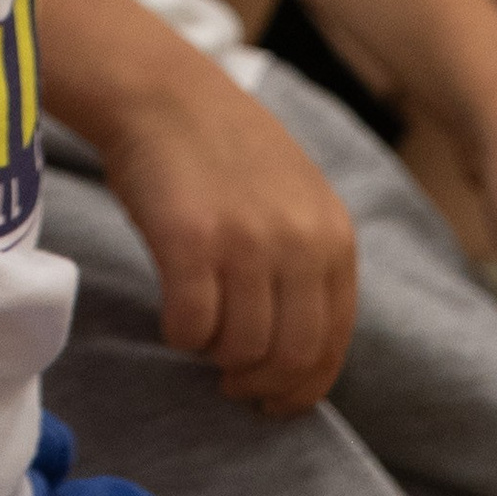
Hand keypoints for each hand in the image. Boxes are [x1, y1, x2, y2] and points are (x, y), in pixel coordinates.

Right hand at [99, 55, 362, 415]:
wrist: (162, 94)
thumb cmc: (223, 149)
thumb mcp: (295, 199)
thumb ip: (308, 262)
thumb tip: (298, 351)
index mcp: (333, 235)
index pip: (332, 343)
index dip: (302, 387)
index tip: (274, 401)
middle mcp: (299, 241)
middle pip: (289, 357)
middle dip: (258, 384)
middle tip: (230, 383)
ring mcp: (246, 242)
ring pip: (239, 348)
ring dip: (214, 355)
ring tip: (199, 335)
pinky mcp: (191, 243)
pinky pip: (191, 327)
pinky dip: (180, 335)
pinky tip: (174, 315)